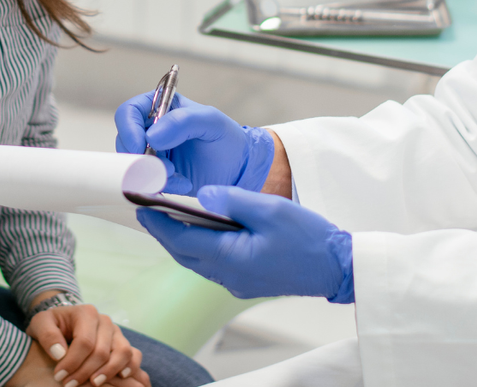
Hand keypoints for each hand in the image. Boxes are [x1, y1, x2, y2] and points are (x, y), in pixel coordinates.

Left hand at [25, 303, 146, 386]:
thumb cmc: (51, 324)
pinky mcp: (122, 343)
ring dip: (109, 372)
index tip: (59, 376)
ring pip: (123, 352)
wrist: (62, 321)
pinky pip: (135, 355)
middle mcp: (105, 321)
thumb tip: (60, 353)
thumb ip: (47, 335)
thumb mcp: (40, 323)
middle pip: (102, 351)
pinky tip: (120, 378)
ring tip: (94, 384)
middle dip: (85, 372)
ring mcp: (116, 332)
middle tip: (69, 385)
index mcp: (86, 313)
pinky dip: (130, 367)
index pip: (84, 342)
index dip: (72, 362)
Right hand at [113, 92, 273, 194]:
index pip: (129, 112)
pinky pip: (143, 184)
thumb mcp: (212, 122)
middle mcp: (151, 131)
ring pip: (131, 166)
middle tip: (166, 169)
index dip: (128, 129)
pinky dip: (159, 187)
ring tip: (179, 177)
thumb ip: (183, 121)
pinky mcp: (155, 178)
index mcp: (161, 108)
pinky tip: (182, 184)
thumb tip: (151, 136)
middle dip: (141, 159)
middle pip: (125, 142)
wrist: (240, 170)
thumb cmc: (227, 139)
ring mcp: (151, 156)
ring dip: (152, 175)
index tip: (139, 147)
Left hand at [137, 185, 353, 301]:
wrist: (337, 268)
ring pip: (196, 261)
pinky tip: (202, 231)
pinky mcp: (246, 283)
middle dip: (163, 232)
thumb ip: (232, 200)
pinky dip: (200, 248)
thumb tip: (201, 193)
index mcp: (230, 257)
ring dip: (181, 241)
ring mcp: (237, 283)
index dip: (157, 223)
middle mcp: (228, 276)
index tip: (139, 205)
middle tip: (146, 208)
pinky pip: (213, 265)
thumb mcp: (270, 209)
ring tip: (168, 216)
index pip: (181, 240)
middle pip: (183, 253)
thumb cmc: (308, 238)